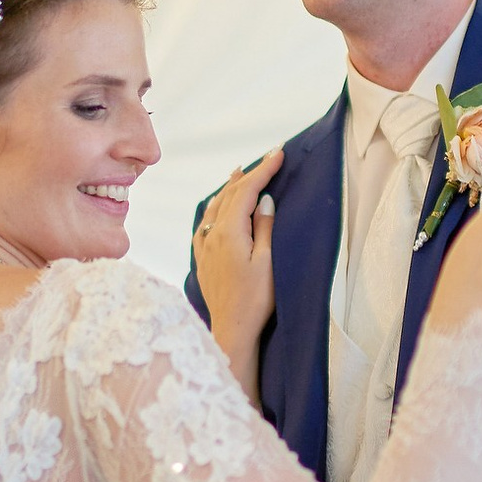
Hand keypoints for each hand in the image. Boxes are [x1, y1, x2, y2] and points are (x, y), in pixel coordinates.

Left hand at [194, 149, 281, 343]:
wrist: (232, 329)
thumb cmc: (255, 300)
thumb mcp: (267, 261)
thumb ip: (264, 228)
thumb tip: (264, 200)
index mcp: (229, 231)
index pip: (247, 190)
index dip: (263, 169)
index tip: (278, 152)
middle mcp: (212, 235)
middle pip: (230, 195)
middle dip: (250, 174)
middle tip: (267, 157)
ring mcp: (204, 247)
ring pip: (215, 207)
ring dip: (230, 188)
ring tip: (239, 172)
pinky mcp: (202, 259)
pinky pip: (205, 224)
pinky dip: (215, 208)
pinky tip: (216, 209)